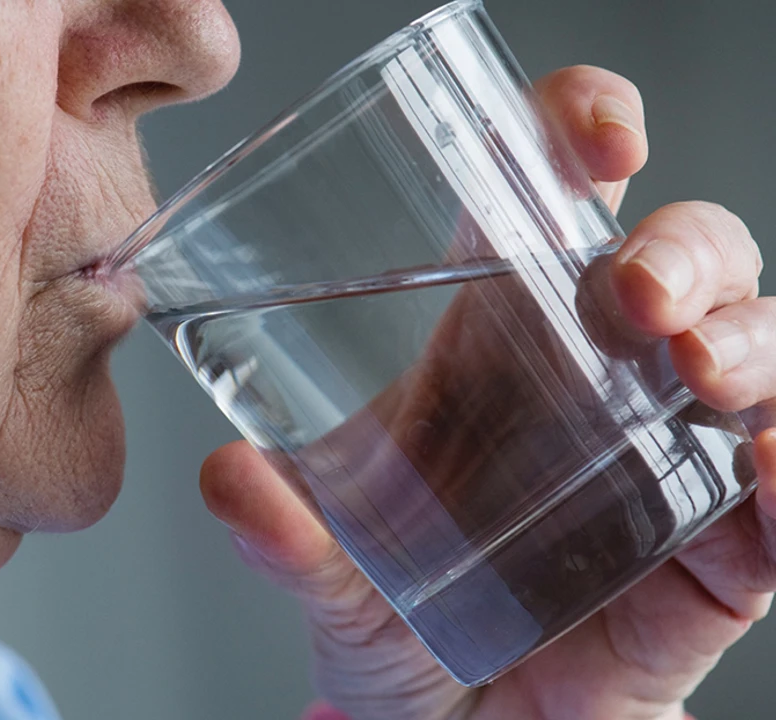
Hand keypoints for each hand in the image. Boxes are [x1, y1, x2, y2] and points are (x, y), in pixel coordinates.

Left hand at [200, 65, 775, 719]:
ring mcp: (666, 455)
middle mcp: (595, 377)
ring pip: (755, 347)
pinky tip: (771, 468)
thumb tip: (226, 477)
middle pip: (681, 257)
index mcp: (495, 342)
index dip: (585, 136)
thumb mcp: (328, 571)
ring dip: (750, 339)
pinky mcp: (713, 551)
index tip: (600, 135)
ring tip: (700, 374)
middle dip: (682, 252)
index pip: (552, 198)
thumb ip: (282, 534)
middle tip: (636, 296)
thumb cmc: (394, 616)